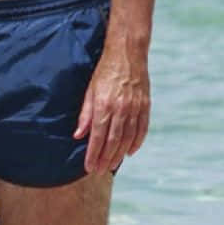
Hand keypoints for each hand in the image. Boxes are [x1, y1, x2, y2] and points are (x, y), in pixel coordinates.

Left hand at [74, 34, 150, 174]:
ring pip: (127, 138)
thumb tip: (78, 135)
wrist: (128, 53)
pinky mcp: (145, 105)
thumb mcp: (90, 90)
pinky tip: (130, 151)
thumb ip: (85, 114)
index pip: (97, 136)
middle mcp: (120, 109)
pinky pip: (142, 129)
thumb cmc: (105, 71)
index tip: (89, 167)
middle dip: (105, 158)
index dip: (93, 154)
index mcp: (104, 105)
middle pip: (113, 141)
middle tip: (99, 170)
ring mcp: (135, 108)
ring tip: (112, 165)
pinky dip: (136, 142)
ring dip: (119, 154)